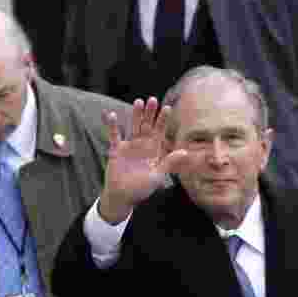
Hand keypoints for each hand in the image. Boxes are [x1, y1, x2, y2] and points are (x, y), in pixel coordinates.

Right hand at [98, 97, 188, 223]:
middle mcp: (142, 145)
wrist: (123, 196)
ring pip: (133, 127)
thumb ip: (169, 163)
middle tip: (153, 100)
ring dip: (136, 115)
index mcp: (154, 151)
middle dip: (150, 114)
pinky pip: (114, 135)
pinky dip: (112, 126)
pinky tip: (112, 115)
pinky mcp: (116, 149)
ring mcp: (129, 146)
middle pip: (147, 126)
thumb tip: (184, 152)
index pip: (160, 132)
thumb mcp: (157, 176)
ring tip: (139, 102)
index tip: (168, 108)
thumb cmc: (141, 188)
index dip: (163, 121)